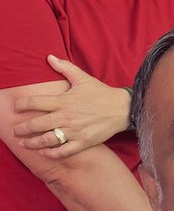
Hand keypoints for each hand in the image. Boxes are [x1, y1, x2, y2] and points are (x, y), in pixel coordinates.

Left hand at [12, 55, 131, 157]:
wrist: (122, 108)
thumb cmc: (101, 93)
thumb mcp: (83, 78)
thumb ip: (64, 67)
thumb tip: (49, 57)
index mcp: (64, 101)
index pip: (36, 102)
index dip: (22, 104)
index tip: (16, 107)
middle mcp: (66, 117)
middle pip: (37, 124)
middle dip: (22, 128)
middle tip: (14, 130)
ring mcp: (74, 131)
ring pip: (47, 140)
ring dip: (32, 143)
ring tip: (24, 143)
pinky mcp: (82, 142)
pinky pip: (63, 151)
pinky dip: (51, 153)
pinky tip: (44, 152)